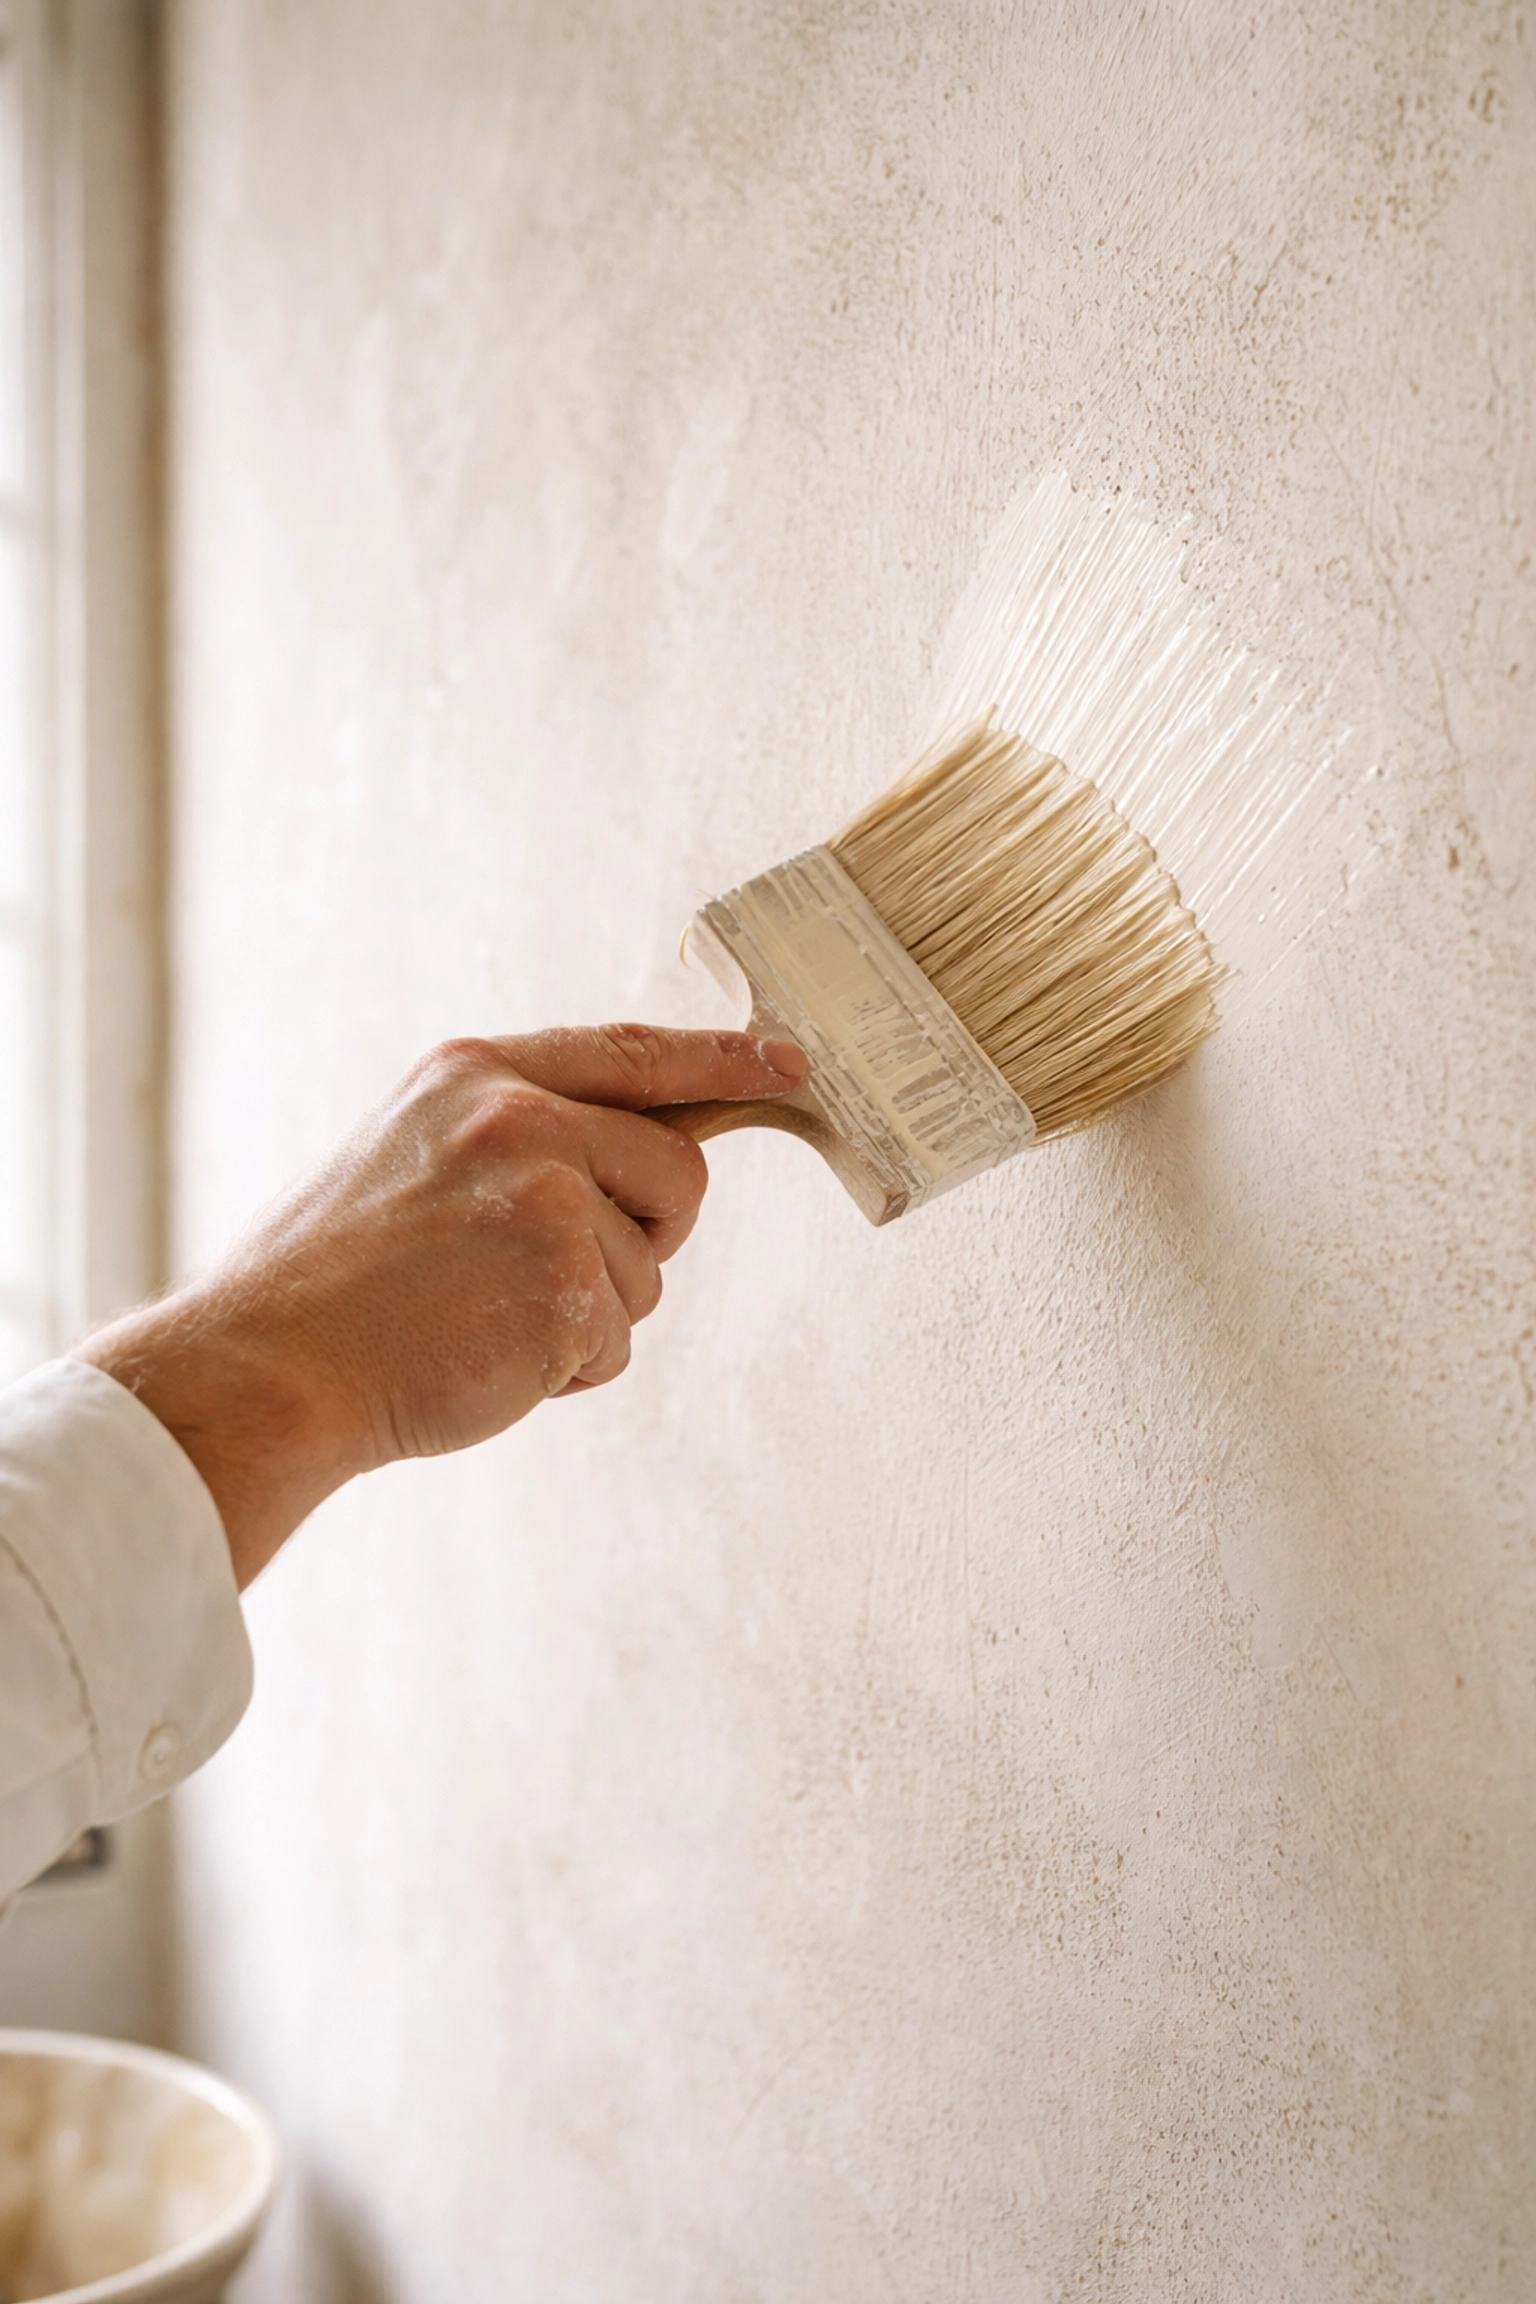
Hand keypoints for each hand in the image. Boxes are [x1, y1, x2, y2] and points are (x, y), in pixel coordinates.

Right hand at [74, 1025, 806, 1587]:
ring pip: (648, 1271)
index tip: (788, 1063)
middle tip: (546, 1276)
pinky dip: (565, 1369)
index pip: (634, 1052)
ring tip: (482, 1319)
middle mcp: (520, 1116)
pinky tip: (484, 1357)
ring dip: (587, 1316)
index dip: (722, 1059)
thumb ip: (517, 1138)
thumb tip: (632, 1158)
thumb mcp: (417, 1155)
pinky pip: (617, 1340)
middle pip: (677, 1172)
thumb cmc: (338, 1282)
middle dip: (645, 1236)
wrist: (269, 1365)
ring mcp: (546, 1196)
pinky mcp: (565, 1283)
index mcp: (477, 1072)